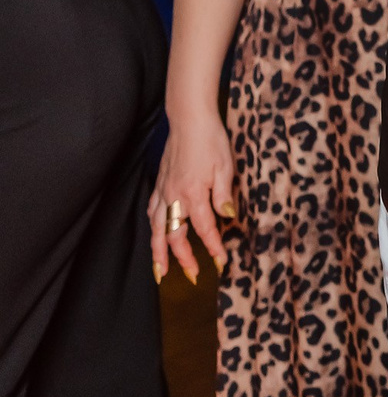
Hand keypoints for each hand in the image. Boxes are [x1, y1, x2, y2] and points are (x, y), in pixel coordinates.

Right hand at [147, 105, 235, 283]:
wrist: (190, 120)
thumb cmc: (211, 141)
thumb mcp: (226, 167)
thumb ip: (223, 195)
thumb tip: (227, 217)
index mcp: (194, 194)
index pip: (204, 229)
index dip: (213, 247)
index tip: (221, 262)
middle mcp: (174, 197)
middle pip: (174, 236)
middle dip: (183, 259)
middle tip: (193, 276)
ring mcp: (163, 191)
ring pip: (156, 228)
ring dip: (159, 251)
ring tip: (160, 271)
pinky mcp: (159, 184)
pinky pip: (152, 212)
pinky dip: (153, 228)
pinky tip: (155, 234)